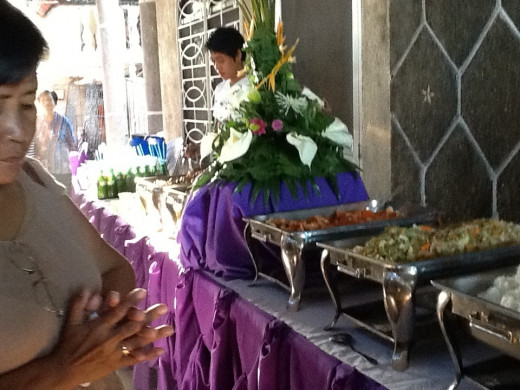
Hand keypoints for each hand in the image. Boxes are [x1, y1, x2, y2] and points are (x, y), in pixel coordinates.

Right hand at [49, 288, 172, 386]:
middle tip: (164, 307)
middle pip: (133, 325)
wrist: (63, 371)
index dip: (130, 301)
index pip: (118, 311)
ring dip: (154, 335)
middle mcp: (108, 338)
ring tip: (169, 328)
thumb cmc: (67, 344)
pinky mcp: (115, 363)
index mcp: (99, 326)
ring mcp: (113, 352)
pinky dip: (147, 355)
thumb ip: (79, 304)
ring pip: (137, 342)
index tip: (142, 291)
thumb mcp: (70, 323)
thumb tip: (86, 288)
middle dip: (150, 316)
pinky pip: (133, 358)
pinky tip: (161, 350)